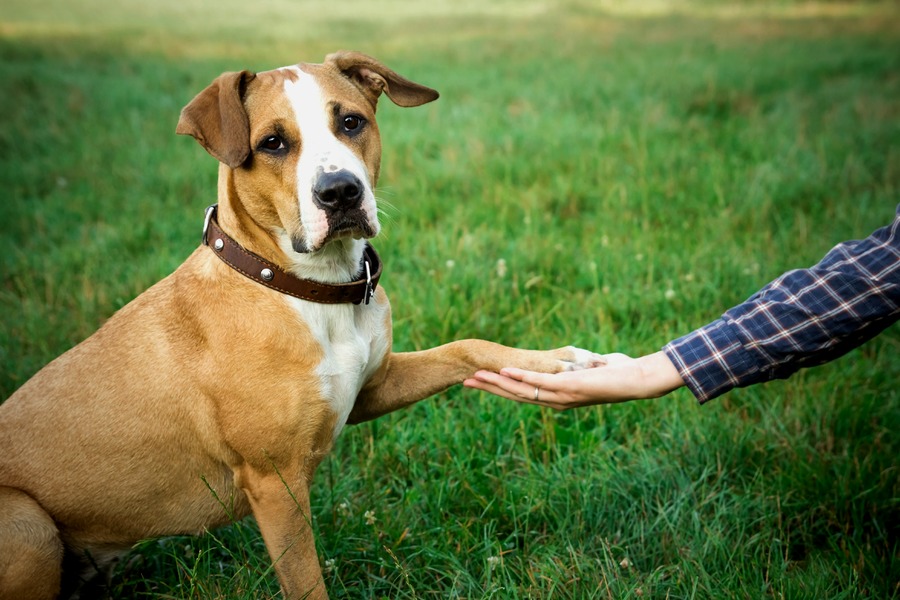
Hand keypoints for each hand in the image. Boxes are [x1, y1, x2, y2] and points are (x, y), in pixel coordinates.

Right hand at [463, 351, 684, 409]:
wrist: (639, 381)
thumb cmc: (622, 373)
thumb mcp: (597, 367)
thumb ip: (587, 364)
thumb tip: (591, 358)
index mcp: (560, 396)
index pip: (524, 393)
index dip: (501, 388)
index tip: (480, 380)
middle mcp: (557, 400)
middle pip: (516, 394)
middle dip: (490, 388)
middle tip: (465, 381)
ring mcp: (562, 395)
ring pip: (522, 391)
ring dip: (497, 384)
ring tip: (475, 377)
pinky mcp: (569, 387)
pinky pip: (539, 381)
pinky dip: (520, 377)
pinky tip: (503, 372)